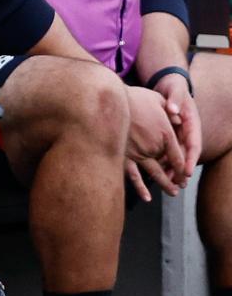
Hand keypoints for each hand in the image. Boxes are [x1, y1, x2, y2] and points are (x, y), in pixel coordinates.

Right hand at [124, 86, 184, 200]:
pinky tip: (147, 197)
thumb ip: (169, 108)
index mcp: (165, 133)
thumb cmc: (133, 97)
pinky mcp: (123, 157)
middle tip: (181, 186)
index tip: (186, 173)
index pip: (178, 154)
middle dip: (177, 178)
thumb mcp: (156, 98)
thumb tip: (179, 118)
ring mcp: (138, 153)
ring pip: (154, 173)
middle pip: (169, 166)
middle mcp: (154, 146)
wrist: (109, 102)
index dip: (184, 166)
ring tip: (172, 192)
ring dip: (165, 184)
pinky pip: (133, 175)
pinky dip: (141, 187)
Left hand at [152, 73, 201, 183]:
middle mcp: (187, 131)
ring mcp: (178, 134)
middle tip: (179, 184)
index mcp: (192, 123)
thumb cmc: (173, 87)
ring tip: (167, 184)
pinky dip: (162, 161)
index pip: (194, 144)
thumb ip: (174, 99)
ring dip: (172, 169)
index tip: (187, 172)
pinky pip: (166, 150)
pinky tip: (156, 173)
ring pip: (176, 155)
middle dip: (183, 170)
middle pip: (186, 155)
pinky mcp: (168, 134)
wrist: (168, 84)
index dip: (191, 159)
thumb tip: (173, 110)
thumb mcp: (175, 90)